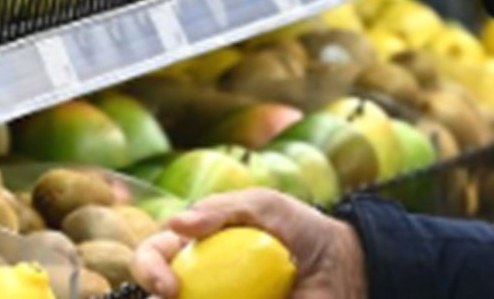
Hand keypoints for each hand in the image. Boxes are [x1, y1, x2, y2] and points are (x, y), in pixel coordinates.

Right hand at [131, 188, 367, 298]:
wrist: (344, 267)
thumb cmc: (301, 229)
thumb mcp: (263, 205)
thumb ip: (220, 209)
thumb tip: (175, 224)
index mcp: (196, 248)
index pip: (154, 256)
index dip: (148, 269)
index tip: (169, 286)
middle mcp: (199, 282)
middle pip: (158, 293)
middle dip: (158, 293)